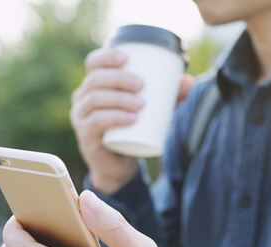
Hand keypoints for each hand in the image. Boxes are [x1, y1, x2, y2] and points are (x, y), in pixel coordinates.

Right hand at [70, 48, 194, 193]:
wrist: (119, 165)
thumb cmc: (132, 131)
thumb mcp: (151, 111)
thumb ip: (169, 97)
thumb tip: (189, 81)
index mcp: (95, 86)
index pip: (94, 63)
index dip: (107, 57)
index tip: (127, 58)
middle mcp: (83, 98)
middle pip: (96, 80)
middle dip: (119, 78)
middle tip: (142, 85)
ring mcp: (81, 117)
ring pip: (96, 99)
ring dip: (119, 99)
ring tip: (142, 104)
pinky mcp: (86, 135)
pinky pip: (96, 122)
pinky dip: (114, 118)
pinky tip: (130, 118)